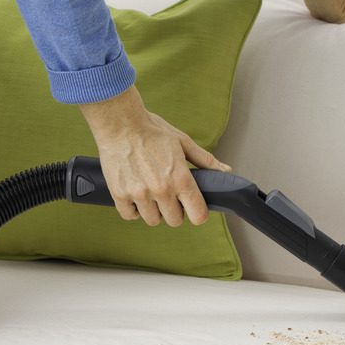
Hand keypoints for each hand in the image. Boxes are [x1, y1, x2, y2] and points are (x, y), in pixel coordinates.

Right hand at [77, 84, 232, 226]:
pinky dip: (133, 209)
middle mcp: (161, 190)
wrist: (119, 123)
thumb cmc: (150, 130)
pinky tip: (135, 195)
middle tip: (168, 195)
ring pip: (152, 220)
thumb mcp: (182, 142)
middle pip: (175, 221)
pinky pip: (130, 215)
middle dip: (174, 210)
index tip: (192, 207)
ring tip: (150, 192)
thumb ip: (205, 160)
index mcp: (180, 178)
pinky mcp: (120, 194)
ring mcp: (139, 194)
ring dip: (153, 210)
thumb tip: (225, 171)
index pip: (198, 215)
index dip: (198, 213)